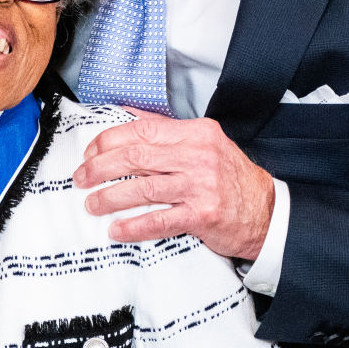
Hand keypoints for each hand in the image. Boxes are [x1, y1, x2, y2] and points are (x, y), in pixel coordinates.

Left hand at [73, 108, 274, 260]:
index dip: (108, 140)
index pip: (141, 129)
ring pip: (143, 188)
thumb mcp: (204, 143)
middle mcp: (198, 156)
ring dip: (110, 197)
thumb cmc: (230, 178)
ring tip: (92, 204)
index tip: (90, 152)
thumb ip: (167, 132)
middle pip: (136, 156)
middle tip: (81, 178)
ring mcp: (201, 186)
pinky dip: (133, 226)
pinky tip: (116, 230)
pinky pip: (159, 220)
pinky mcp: (202, 216)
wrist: (267, 211)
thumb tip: (126, 117)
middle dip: (101, 167)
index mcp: (195, 133)